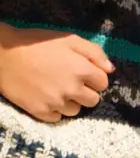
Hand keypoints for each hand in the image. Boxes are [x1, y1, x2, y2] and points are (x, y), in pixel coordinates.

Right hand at [0, 23, 114, 122]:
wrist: (4, 54)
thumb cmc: (38, 43)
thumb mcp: (69, 39)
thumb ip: (94, 52)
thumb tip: (110, 69)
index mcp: (81, 70)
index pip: (103, 84)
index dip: (95, 78)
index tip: (85, 74)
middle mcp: (71, 89)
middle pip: (93, 101)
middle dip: (87, 92)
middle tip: (73, 83)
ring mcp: (55, 102)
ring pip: (76, 111)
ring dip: (71, 102)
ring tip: (58, 89)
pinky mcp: (40, 112)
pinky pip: (57, 118)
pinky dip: (55, 110)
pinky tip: (47, 97)